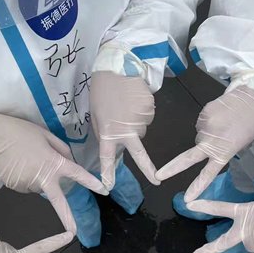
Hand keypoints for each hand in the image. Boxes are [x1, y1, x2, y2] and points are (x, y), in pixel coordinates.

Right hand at [0, 111, 107, 233]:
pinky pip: (26, 186)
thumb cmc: (18, 131)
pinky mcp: (14, 187)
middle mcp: (43, 178)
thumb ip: (61, 149)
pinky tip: (15, 166)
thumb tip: (69, 161)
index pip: (77, 174)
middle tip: (74, 232)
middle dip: (66, 217)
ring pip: (39, 187)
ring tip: (24, 161)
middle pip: (56, 196)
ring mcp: (28, 185)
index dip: (91, 182)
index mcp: (54, 163)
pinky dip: (24, 179)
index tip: (103, 191)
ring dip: (37, 179)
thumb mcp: (45, 134)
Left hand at [90, 71, 159, 189]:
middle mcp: (126, 129)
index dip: (108, 172)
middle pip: (138, 151)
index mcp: (108, 131)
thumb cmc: (102, 90)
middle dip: (148, 168)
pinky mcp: (150, 110)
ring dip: (136, 123)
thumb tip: (114, 143)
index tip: (108, 186)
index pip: (107, 156)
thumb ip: (104, 130)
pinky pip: (148, 117)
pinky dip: (143, 112)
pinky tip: (135, 100)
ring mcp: (140, 120)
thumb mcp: (96, 113)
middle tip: (156, 181)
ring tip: (127, 106)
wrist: (117, 66)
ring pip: (142, 130)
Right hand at [156, 86, 253, 202]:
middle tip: (159, 176)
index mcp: (225, 152)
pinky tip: (220, 115)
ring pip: (199, 135)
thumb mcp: (242, 142)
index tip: (187, 199)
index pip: (208, 174)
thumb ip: (224, 149)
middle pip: (188, 158)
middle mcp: (212, 141)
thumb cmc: (253, 121)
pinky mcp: (204, 113)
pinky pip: (201, 122)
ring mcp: (206, 126)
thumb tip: (208, 148)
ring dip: (206, 133)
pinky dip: (208, 121)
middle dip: (172, 168)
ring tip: (224, 124)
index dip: (197, 187)